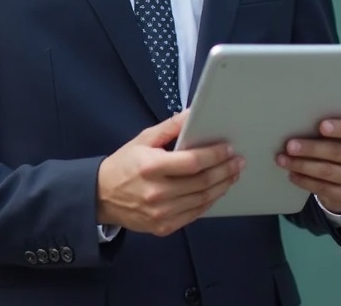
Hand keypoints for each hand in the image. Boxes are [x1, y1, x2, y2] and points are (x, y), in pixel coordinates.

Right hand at [96, 111, 244, 236]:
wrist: (101, 197)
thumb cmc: (124, 165)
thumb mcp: (142, 140)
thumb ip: (170, 128)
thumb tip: (193, 114)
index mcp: (151, 167)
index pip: (192, 162)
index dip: (214, 155)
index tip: (229, 148)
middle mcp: (158, 192)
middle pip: (202, 182)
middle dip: (224, 170)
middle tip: (239, 161)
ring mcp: (161, 213)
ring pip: (202, 200)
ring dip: (222, 186)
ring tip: (232, 175)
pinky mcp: (164, 227)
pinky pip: (194, 214)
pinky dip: (209, 202)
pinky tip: (217, 191)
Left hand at [277, 96, 340, 213]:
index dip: (338, 128)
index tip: (320, 126)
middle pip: (336, 152)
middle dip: (310, 148)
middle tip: (289, 146)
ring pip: (327, 172)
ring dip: (302, 165)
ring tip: (282, 160)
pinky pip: (324, 189)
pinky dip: (305, 181)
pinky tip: (292, 175)